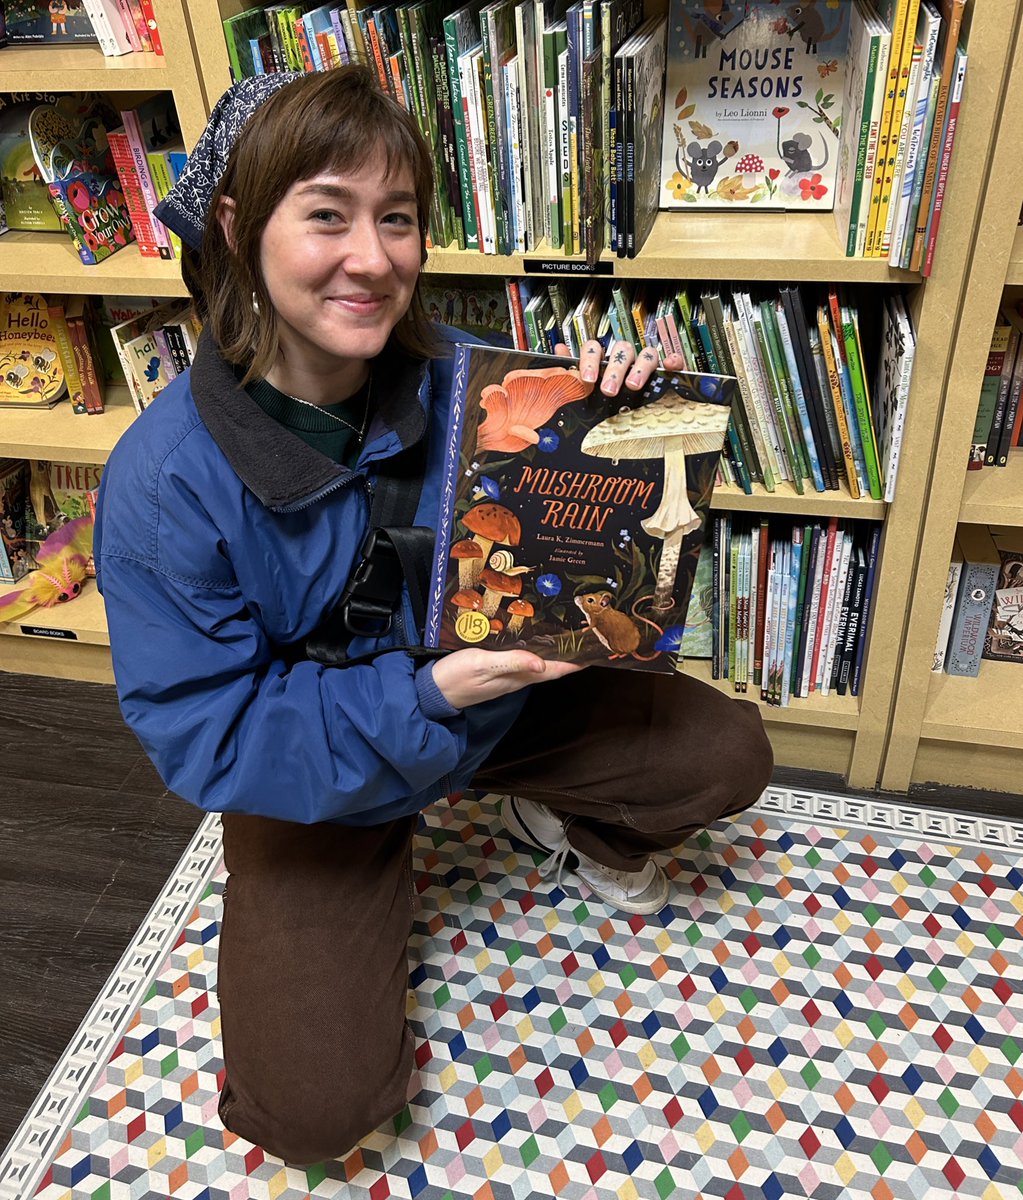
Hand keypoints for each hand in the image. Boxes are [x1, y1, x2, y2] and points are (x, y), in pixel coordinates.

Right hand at [431, 648, 584, 708]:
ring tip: (571, 635)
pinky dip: (537, 649)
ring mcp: (508, 675)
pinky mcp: (498, 669)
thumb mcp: (482, 665)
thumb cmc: (455, 677)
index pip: (556, 669)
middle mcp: (518, 677)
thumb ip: (511, 662)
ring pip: (541, 662)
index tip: (597, 649)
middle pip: (553, 666)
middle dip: (572, 653)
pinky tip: (538, 640)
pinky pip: (525, 659)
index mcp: (518, 677)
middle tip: (590, 636)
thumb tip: (543, 664)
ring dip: (556, 651)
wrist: (432, 693)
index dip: (577, 661)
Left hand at [556, 339, 686, 394]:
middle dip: (614, 369)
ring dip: (639, 368)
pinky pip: (675, 362)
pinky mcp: (668, 375)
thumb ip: (574, 373)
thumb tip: (559, 350)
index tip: (587, 379)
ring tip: (633, 385)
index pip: (595, 349)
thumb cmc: (611, 406)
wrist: (637, 430)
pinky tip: (670, 365)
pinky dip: (673, 361)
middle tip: (608, 389)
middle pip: (622, 350)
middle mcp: (627, 362)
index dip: (590, 360)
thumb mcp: (589, 394)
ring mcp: (648, 367)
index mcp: (605, 364)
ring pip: (647, 354)